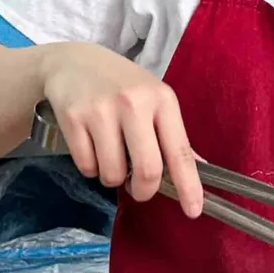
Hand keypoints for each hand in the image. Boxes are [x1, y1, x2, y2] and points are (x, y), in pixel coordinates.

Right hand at [38, 42, 202, 215]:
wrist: (72, 61)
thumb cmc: (120, 84)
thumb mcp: (153, 99)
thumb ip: (173, 135)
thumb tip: (200, 168)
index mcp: (162, 100)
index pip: (180, 152)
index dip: (189, 186)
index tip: (193, 211)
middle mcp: (134, 103)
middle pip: (147, 170)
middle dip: (143, 191)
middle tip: (137, 188)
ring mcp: (101, 110)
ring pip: (113, 174)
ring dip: (112, 178)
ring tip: (110, 156)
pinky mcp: (73, 117)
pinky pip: (87, 167)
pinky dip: (90, 167)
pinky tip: (90, 146)